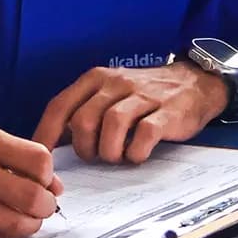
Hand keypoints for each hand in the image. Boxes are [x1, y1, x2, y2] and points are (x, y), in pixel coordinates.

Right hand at [0, 128, 63, 237]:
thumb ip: (12, 159)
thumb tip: (54, 185)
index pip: (39, 160)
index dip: (48, 177)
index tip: (44, 183)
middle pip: (31, 195)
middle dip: (45, 207)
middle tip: (42, 208)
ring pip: (15, 222)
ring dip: (28, 226)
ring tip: (25, 220)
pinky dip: (4, 234)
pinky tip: (0, 226)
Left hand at [33, 62, 227, 162]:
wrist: (195, 83)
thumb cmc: (145, 96)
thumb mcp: (110, 94)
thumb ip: (84, 112)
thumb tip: (55, 145)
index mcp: (97, 79)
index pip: (60, 106)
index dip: (46, 134)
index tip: (42, 158)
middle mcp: (117, 83)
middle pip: (83, 120)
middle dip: (84, 148)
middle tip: (96, 157)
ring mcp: (143, 96)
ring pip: (112, 125)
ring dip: (109, 152)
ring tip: (117, 157)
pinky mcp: (167, 112)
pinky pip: (144, 135)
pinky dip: (136, 153)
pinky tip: (137, 155)